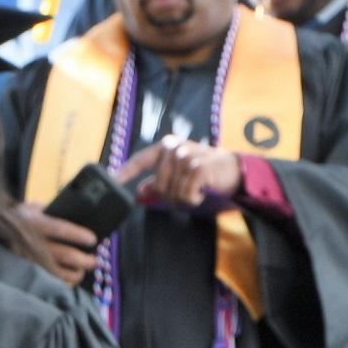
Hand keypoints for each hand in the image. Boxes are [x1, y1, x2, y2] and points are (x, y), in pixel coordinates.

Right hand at [14, 200, 99, 286]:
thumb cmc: (19, 216)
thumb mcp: (33, 207)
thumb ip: (52, 212)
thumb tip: (76, 218)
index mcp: (36, 223)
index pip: (63, 230)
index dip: (80, 236)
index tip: (93, 239)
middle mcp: (35, 243)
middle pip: (67, 255)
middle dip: (85, 259)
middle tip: (93, 259)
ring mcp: (33, 260)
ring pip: (61, 273)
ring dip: (77, 273)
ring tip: (83, 270)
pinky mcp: (30, 271)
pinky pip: (51, 281)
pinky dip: (64, 281)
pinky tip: (70, 278)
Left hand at [118, 139, 243, 209]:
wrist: (235, 171)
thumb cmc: (207, 174)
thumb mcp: (180, 175)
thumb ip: (159, 181)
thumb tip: (140, 190)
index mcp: (166, 147)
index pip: (140, 159)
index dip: (125, 171)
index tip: (112, 181)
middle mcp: (173, 148)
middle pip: (158, 184)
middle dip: (170, 197)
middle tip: (186, 195)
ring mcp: (185, 155)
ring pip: (171, 192)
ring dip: (184, 199)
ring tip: (196, 191)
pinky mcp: (197, 166)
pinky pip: (185, 194)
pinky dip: (193, 200)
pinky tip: (202, 193)